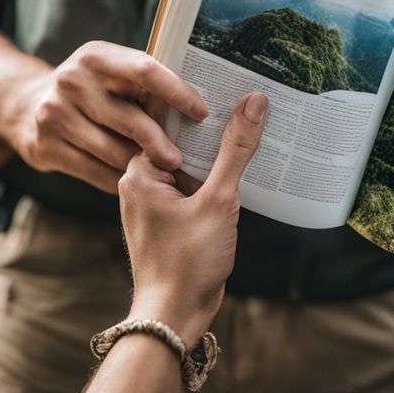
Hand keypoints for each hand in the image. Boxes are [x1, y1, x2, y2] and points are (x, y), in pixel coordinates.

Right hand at [7, 41, 208, 193]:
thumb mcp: (109, 72)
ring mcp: (56, 114)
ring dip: (141, 165)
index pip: (145, 70)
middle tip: (179, 160)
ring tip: (160, 172)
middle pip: (132, 119)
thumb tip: (197, 106)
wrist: (25, 106)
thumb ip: (143, 83)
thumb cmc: (89, 90)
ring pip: (114, 151)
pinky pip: (95, 172)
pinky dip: (118, 179)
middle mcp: (72, 81)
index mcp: (96, 56)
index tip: (200, 112)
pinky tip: (131, 180)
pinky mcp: (46, 147)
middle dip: (160, 143)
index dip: (177, 92)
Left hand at [119, 91, 267, 345]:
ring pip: (189, 163)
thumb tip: (253, 103)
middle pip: (178, 139)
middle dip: (211, 123)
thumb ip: (236, 150)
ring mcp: (156, 202)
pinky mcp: (171, 219)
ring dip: (216, 152)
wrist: (175, 316)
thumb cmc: (187, 262)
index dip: (194, 98)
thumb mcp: (219, 200)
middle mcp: (141, 183)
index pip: (163, 119)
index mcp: (140, 172)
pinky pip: (194, 186)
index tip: (223, 76)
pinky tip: (244, 168)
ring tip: (251, 124)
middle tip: (245, 95)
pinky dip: (215, 178)